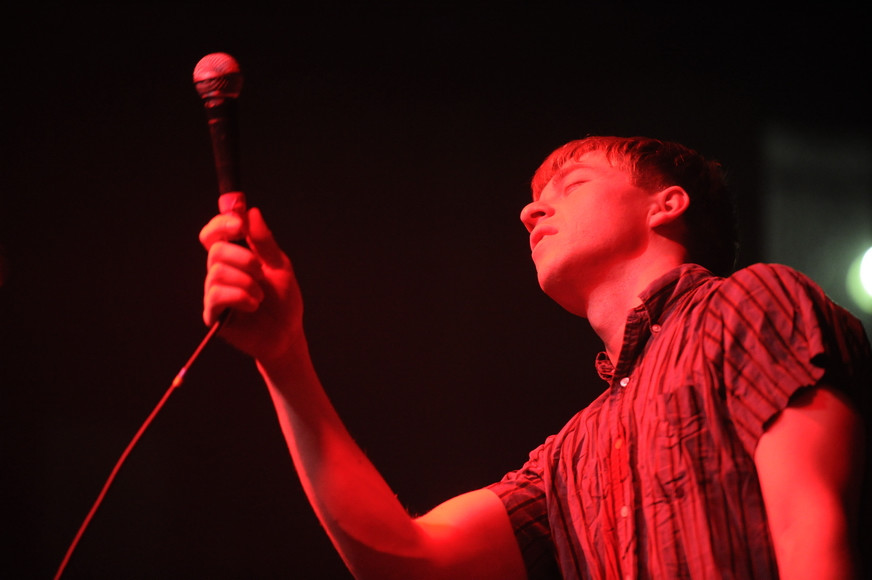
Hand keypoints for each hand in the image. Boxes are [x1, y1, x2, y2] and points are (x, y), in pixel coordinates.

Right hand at [199, 207, 302, 362]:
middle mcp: (220, 272)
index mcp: (234, 257)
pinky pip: (217, 295)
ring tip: (261, 295)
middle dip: (242, 256)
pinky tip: (253, 304)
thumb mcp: (280, 265)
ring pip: (217, 272)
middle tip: (260, 270)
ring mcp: (215, 293)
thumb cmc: (284, 300)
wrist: (289, 333)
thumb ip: (264, 240)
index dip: (222, 222)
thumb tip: (251, 211)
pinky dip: (240, 296)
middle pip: (215, 249)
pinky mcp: (214, 314)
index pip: (214, 233)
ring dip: (246, 281)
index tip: (240, 222)